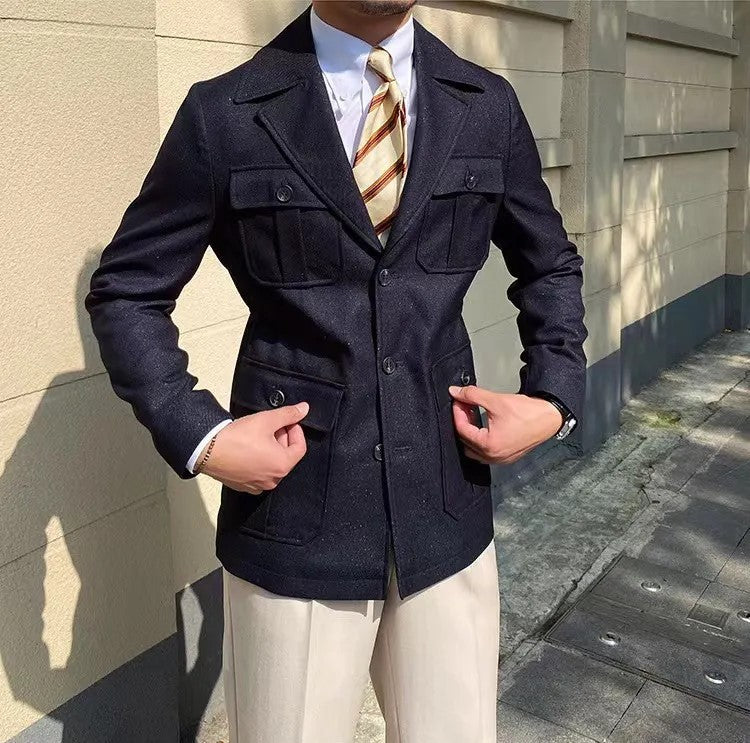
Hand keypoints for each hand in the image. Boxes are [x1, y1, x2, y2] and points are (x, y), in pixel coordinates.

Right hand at [197, 402, 309, 493]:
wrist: (206, 450)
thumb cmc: (236, 437)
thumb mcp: (267, 420)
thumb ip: (289, 414)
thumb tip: (304, 409)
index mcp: (282, 466)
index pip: (300, 447)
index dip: (296, 430)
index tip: (287, 421)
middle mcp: (273, 480)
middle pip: (286, 456)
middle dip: (282, 438)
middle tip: (271, 425)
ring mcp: (258, 485)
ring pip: (272, 463)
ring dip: (271, 448)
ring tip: (258, 434)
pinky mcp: (244, 486)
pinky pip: (259, 471)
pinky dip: (259, 459)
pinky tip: (248, 447)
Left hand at [447, 386, 563, 464]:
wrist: (549, 417)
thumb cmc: (528, 413)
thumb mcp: (496, 400)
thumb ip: (472, 395)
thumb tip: (456, 392)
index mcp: (489, 445)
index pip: (462, 429)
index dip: (457, 412)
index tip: (458, 400)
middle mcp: (493, 456)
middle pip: (465, 441)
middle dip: (462, 422)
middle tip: (464, 406)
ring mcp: (501, 459)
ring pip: (474, 449)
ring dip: (470, 432)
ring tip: (472, 414)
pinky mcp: (506, 457)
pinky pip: (485, 452)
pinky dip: (480, 439)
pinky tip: (482, 425)